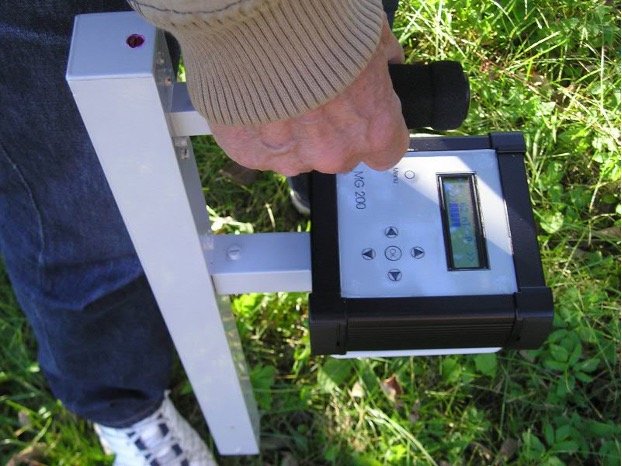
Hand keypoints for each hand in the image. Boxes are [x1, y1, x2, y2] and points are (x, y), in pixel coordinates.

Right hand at [210, 20, 408, 175]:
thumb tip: (384, 67)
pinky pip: (259, 149)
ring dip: (292, 130)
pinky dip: (257, 130)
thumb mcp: (373, 35)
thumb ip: (381, 65)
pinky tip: (257, 100)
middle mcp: (334, 153)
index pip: (386, 153)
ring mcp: (290, 158)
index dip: (375, 129)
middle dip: (330, 129)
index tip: (365, 112)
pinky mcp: (251, 154)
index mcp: (374, 130)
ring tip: (281, 90)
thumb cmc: (322, 24)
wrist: (261, 16)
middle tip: (316, 90)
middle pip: (339, 154)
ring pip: (297, 154)